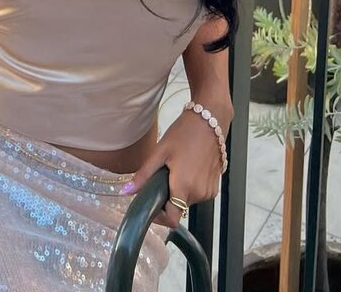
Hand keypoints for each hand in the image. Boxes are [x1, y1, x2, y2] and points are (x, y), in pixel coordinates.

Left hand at [121, 107, 228, 228]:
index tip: (152, 204)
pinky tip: (188, 168)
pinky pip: (198, 194)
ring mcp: (209, 191)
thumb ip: (143, 175)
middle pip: (178, 208)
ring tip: (176, 168)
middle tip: (162, 176)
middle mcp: (199, 193)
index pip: (171, 220)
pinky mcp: (215, 186)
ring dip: (179, 191)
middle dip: (167, 197)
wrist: (209, 120)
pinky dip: (190, 186)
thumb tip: (126, 191)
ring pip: (187, 201)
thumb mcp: (160, 152)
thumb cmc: (185, 132)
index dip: (159, 217)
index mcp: (184, 187)